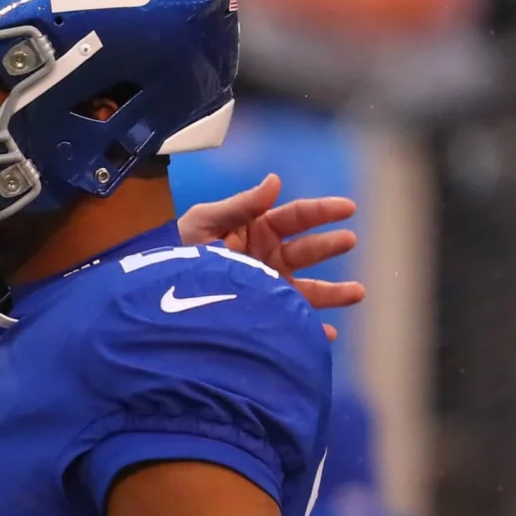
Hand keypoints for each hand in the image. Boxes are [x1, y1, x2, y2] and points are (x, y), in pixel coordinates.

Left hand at [177, 174, 365, 340]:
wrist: (158, 294)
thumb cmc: (179, 252)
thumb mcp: (205, 222)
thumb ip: (241, 205)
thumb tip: (275, 180)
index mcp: (257, 230)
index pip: (296, 217)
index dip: (322, 211)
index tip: (348, 207)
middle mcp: (268, 258)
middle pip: (307, 251)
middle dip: (329, 247)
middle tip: (349, 242)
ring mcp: (268, 288)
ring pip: (308, 289)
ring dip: (333, 292)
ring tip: (357, 292)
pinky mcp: (262, 316)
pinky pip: (292, 323)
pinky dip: (309, 330)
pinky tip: (325, 335)